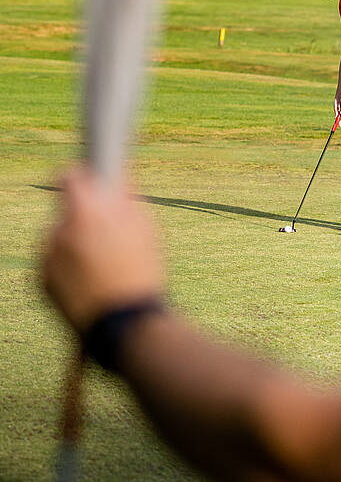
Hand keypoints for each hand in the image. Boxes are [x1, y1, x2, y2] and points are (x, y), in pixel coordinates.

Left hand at [42, 167, 163, 333]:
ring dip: (77, 239)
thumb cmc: (141, 271)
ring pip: (60, 235)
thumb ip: (126, 196)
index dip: (85, 173)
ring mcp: (45, 257)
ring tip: (106, 260)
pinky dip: (70, 262)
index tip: (96, 176)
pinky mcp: (40, 280)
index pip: (70, 174)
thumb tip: (118, 175)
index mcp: (84, 212)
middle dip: (86, 213)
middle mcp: (57, 231)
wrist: (124, 323)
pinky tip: (94, 276)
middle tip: (112, 229)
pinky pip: (55, 259)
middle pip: (68, 209)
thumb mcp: (144, 225)